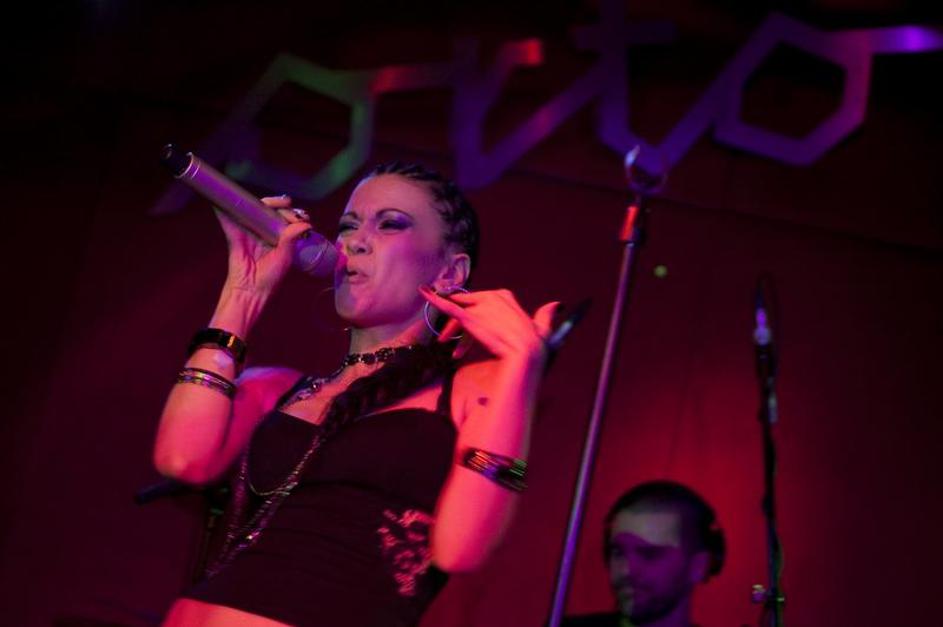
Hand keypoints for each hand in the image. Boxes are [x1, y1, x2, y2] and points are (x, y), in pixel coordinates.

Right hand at [216, 195, 313, 294]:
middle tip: (286, 204)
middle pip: (269, 210)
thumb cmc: (270, 278)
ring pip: (253, 210)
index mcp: (278, 237)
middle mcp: (263, 231)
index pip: (285, 218)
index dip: (292, 213)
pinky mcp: (234, 235)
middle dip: (278, 204)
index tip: (300, 215)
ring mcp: (248, 231)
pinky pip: (229, 220)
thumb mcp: (285, 257)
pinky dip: (225, 209)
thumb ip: (291, 239)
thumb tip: (306, 224)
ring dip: (259, 202)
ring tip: (269, 202)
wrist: (251, 290)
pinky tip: (227, 199)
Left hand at [419, 287, 558, 363]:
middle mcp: (491, 296)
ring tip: (444, 342)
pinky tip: (423, 291)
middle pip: (467, 308)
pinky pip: (448, 306)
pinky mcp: (469, 317)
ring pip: (458, 315)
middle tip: (451, 343)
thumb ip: (545, 314)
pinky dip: (433, 298)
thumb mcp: (542, 327)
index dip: (476, 320)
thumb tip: (556, 304)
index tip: (471, 336)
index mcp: (505, 296)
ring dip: (449, 329)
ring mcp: (480, 306)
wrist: (525, 356)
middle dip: (458, 327)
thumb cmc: (535, 347)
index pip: (482, 304)